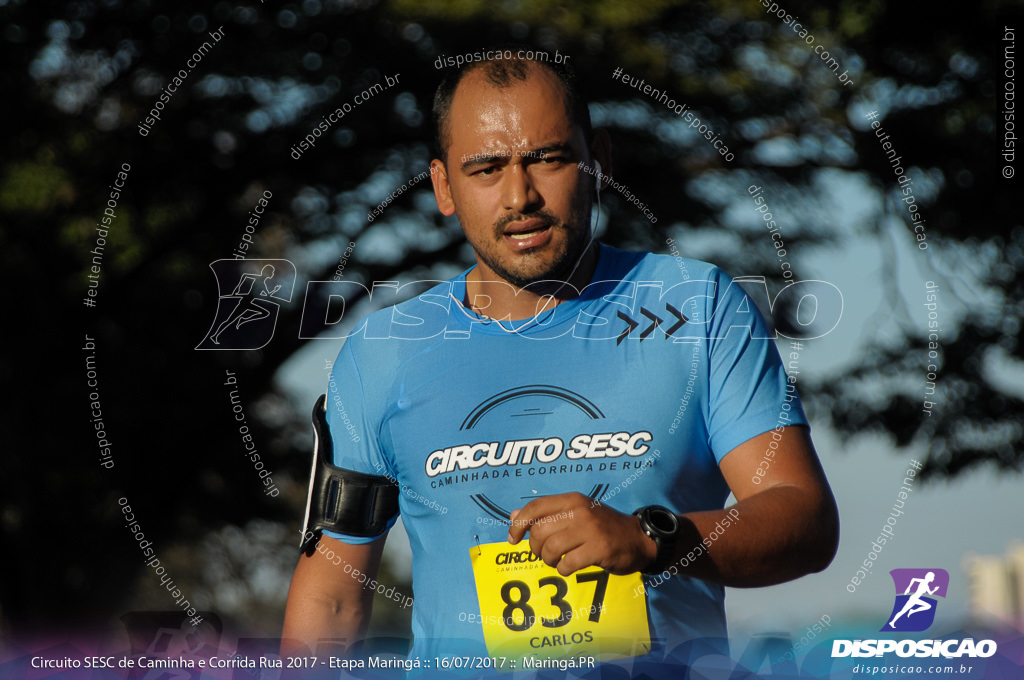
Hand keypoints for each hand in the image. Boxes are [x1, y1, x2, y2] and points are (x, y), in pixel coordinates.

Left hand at [506, 492, 656, 575]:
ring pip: (551, 548)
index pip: (535, 507)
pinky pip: (567, 563)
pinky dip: (563, 569)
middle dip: (535, 547)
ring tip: (556, 561)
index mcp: (571, 499)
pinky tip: (569, 567)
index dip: (518, 524)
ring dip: (549, 560)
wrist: (639, 538)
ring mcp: (590, 529)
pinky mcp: (599, 548)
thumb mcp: (576, 513)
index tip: (513, 539)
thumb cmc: (603, 527)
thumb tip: (514, 515)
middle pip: (540, 530)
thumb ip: (546, 513)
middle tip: (543, 553)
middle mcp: (579, 511)